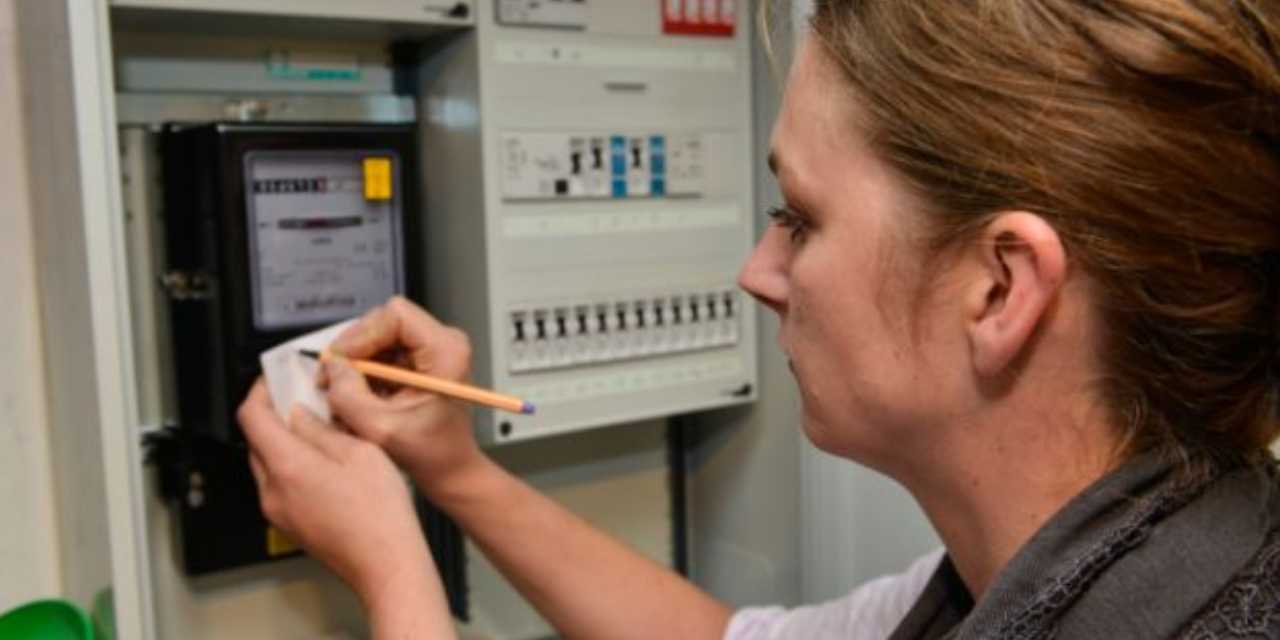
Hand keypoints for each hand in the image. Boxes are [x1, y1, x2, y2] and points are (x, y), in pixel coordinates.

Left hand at [237, 380, 435, 609]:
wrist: (386, 565)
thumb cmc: (379, 515)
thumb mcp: (359, 452)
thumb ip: (322, 429)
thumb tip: (300, 414)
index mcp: (287, 466)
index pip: (251, 416)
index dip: (260, 390)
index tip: (276, 379)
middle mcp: (272, 491)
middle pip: (256, 440)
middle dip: (275, 415)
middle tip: (304, 399)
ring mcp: (278, 512)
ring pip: (268, 463)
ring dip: (285, 441)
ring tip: (321, 431)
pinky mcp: (290, 525)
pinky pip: (280, 485)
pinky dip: (293, 466)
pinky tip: (325, 463)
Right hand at [322, 296, 485, 496]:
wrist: (449, 468)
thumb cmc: (429, 452)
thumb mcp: (381, 428)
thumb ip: (350, 396)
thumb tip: (331, 366)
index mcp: (446, 351)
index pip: (395, 315)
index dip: (361, 334)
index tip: (340, 361)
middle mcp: (443, 342)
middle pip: (383, 322)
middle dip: (353, 349)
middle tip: (332, 378)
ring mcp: (431, 349)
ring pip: (378, 336)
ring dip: (356, 362)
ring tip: (344, 391)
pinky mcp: (419, 360)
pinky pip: (381, 351)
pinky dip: (364, 371)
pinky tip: (358, 394)